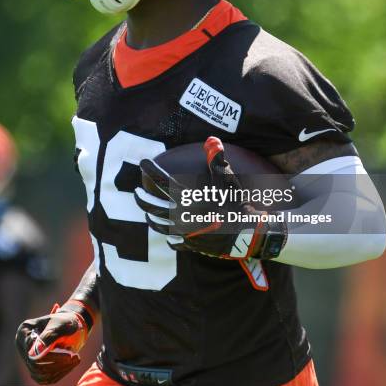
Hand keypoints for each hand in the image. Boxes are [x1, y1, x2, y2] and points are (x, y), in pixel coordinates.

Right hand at [15, 304, 87, 384]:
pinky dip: (59, 374)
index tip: (70, 355)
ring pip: (40, 374)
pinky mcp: (35, 368)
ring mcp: (27, 358)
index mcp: (24, 331)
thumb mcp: (61, 325)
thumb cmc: (65, 321)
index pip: (33, 352)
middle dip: (57, 364)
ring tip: (76, 359)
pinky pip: (45, 379)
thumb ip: (49, 336)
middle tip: (76, 358)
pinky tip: (71, 365)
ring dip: (60, 370)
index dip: (52, 356)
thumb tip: (33, 353)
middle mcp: (22, 346)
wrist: (69, 325)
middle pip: (35, 365)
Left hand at [135, 136, 269, 258]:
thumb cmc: (238, 205)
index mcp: (190, 198)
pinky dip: (171, 238)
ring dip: (152, 219)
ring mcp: (187, 233)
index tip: (143, 162)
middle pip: (155, 207)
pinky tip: (169, 236)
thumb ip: (217, 161)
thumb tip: (212, 140)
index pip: (163, 181)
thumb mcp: (229, 181)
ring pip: (161, 227)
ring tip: (147, 214)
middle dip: (143, 199)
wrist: (250, 235)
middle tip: (136, 192)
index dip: (151, 170)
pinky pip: (176, 243)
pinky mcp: (193, 245)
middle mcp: (184, 216)